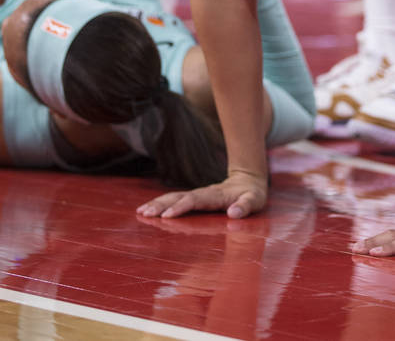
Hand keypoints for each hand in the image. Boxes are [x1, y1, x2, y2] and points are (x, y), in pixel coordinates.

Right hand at [137, 169, 267, 220]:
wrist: (247, 179)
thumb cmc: (252, 194)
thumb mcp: (254, 200)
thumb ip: (245, 206)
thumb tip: (233, 214)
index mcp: (216, 195)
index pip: (196, 200)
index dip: (182, 207)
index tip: (167, 216)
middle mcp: (203, 193)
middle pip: (178, 197)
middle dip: (161, 205)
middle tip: (144, 214)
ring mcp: (197, 195)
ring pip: (173, 197)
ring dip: (157, 204)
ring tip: (140, 212)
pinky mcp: (193, 198)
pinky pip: (174, 200)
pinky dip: (160, 204)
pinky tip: (147, 211)